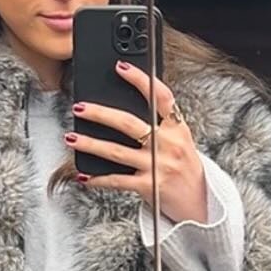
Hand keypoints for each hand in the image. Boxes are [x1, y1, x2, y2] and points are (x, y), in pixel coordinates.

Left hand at [68, 62, 208, 225]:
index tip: (121, 67)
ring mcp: (158, 166)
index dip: (141, 80)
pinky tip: (85, 176)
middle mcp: (168, 145)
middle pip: (129, 123)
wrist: (199, 202)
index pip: (161, 97)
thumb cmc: (184, 168)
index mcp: (177, 128)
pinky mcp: (149, 186)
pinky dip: (99, 179)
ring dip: (90, 144)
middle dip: (101, 114)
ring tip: (71, 138)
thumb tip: (127, 105)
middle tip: (80, 107)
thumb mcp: (181, 140)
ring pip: (117, 152)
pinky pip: (118, 181)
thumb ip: (161, 123)